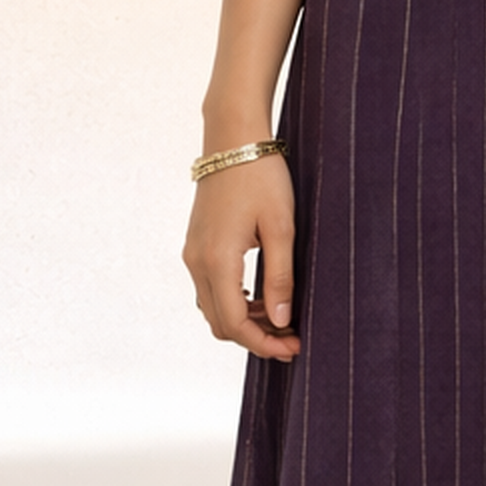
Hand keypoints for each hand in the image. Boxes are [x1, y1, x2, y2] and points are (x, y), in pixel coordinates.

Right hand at [182, 148, 299, 361]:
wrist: (233, 138)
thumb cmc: (262, 176)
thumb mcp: (281, 227)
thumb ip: (280, 278)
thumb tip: (281, 322)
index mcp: (217, 260)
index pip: (235, 324)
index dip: (264, 344)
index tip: (293, 347)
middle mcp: (197, 261)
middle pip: (220, 322)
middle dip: (255, 337)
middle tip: (291, 338)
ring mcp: (192, 253)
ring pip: (213, 307)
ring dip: (244, 320)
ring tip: (281, 318)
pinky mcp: (196, 244)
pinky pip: (209, 288)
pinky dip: (233, 301)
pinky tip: (261, 297)